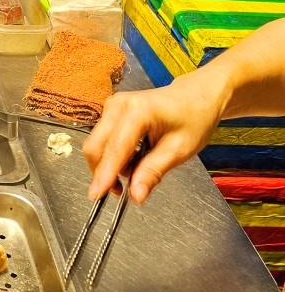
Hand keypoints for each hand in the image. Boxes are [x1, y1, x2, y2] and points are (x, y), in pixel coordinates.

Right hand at [82, 73, 226, 204]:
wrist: (196, 96)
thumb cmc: (194, 118)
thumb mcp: (179, 150)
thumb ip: (153, 172)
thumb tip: (135, 196)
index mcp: (138, 111)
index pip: (115, 149)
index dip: (104, 175)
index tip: (96, 195)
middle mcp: (119, 104)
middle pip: (96, 146)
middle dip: (103, 172)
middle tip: (121, 190)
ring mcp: (112, 105)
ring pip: (96, 144)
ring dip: (108, 164)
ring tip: (137, 169)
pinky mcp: (111, 110)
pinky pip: (102, 139)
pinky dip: (112, 155)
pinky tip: (133, 157)